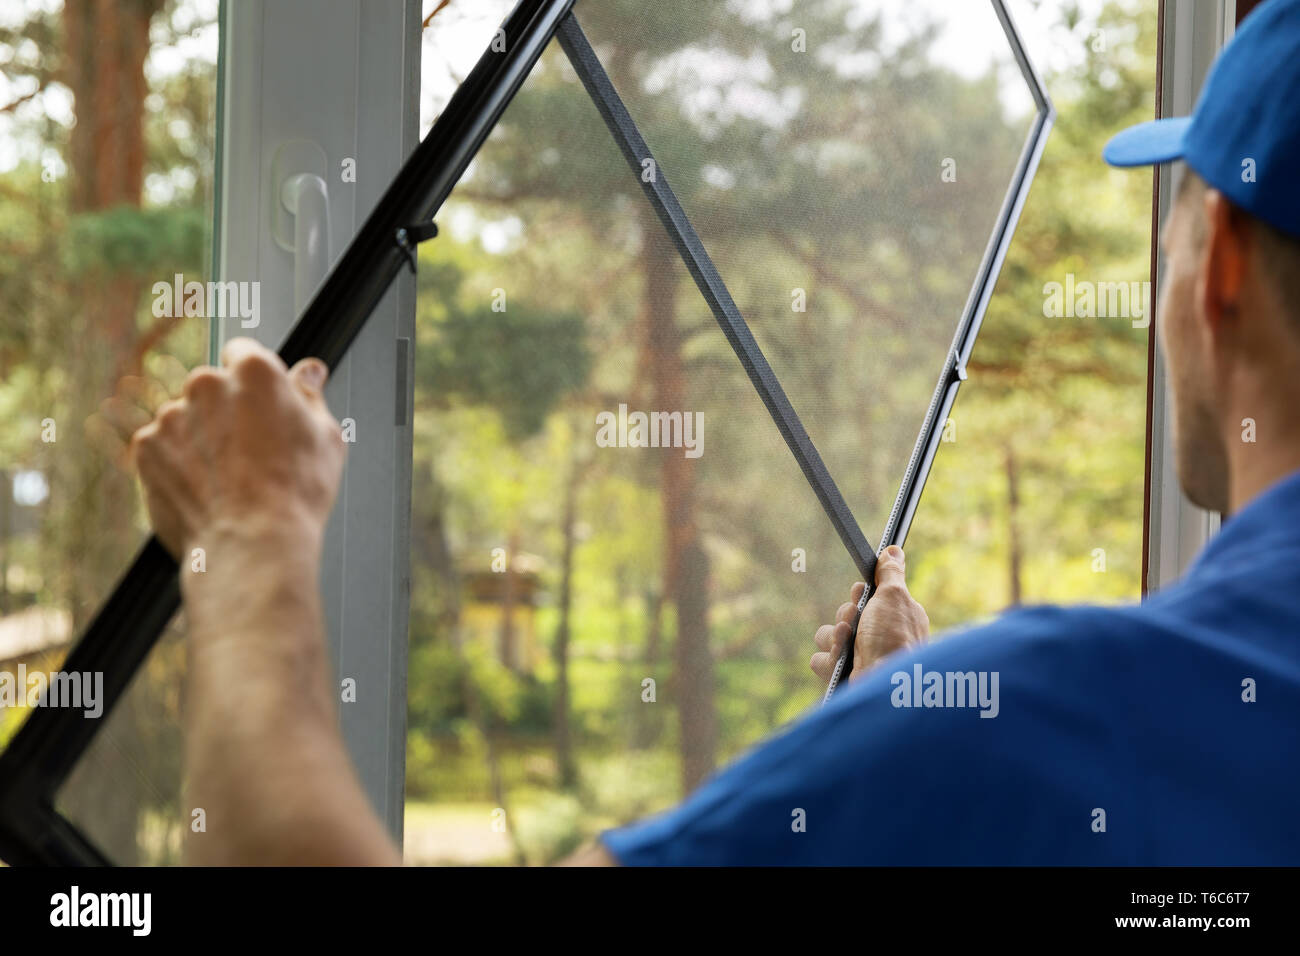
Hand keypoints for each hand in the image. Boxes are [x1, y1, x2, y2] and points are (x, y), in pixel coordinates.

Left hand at [130, 337, 345, 560]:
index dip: (255, 382)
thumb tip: (310, 371)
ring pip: (187, 418)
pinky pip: (164, 448)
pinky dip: (179, 464)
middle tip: (252, 453)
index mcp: (254, 371)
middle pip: (213, 387)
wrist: (251, 544)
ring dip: (201, 438)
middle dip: (226, 411)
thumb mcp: (325, 437)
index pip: (245, 353)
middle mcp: (206, 383)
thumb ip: (311, 395)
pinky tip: (206, 489)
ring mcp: (171, 415)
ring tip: (228, 480)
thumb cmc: (296, 492)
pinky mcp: (146, 448)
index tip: (261, 406)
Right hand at [811, 545, 929, 684]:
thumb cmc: (894, 638)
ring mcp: (859, 658)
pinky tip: (840, 661)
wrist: (888, 684)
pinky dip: (828, 659)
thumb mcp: (894, 596)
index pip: (865, 600)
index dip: (859, 595)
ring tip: (846, 642)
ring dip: (834, 637)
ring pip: (827, 636)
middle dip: (845, 616)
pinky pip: (820, 660)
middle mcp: (876, 639)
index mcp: (893, 619)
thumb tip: (894, 550)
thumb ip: (891, 573)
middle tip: (854, 621)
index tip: (860, 592)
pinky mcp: (844, 677)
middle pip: (842, 615)